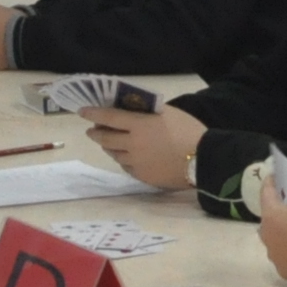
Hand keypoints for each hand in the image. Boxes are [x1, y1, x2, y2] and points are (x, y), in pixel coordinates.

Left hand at [82, 102, 203, 189]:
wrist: (203, 160)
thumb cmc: (188, 131)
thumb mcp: (167, 113)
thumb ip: (146, 111)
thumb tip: (131, 110)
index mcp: (138, 125)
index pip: (107, 117)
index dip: (93, 114)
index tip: (82, 111)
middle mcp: (131, 145)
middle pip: (105, 138)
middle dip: (96, 132)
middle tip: (93, 129)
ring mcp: (135, 162)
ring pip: (113, 153)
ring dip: (108, 146)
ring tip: (109, 142)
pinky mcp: (142, 176)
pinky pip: (126, 166)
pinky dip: (123, 158)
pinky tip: (127, 156)